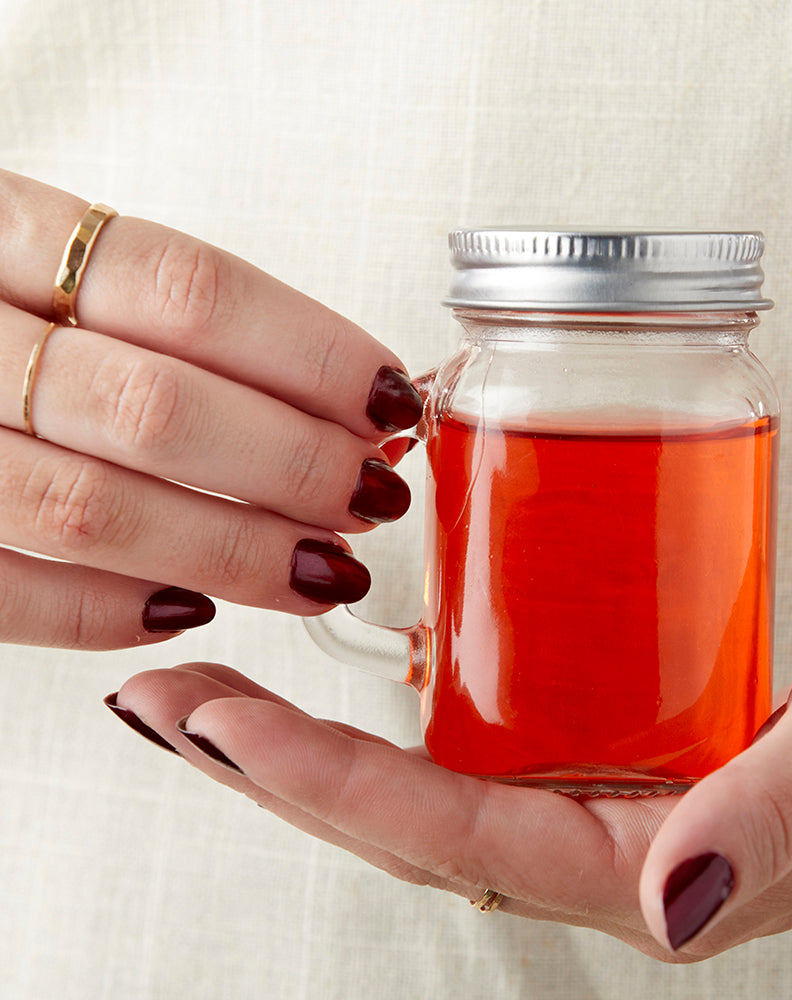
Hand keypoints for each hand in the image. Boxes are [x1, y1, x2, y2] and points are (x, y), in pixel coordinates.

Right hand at [0, 171, 420, 649]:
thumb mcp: (58, 265)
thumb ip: (176, 321)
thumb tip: (351, 400)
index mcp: (3, 234)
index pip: (189, 291)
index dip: (310, 357)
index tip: (389, 404)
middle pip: (157, 410)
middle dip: (292, 467)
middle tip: (370, 496)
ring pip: (93, 512)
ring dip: (234, 552)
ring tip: (321, 570)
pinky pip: (5, 593)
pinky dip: (108, 612)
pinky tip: (191, 607)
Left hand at [110, 561, 791, 960]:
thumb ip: (775, 816)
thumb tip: (666, 908)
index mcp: (671, 874)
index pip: (460, 837)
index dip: (328, 783)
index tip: (219, 724)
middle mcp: (628, 844)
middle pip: (416, 817)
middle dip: (279, 765)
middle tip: (167, 703)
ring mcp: (628, 792)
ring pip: (440, 780)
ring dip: (326, 738)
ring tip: (224, 690)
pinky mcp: (643, 737)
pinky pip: (500, 734)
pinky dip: (412, 708)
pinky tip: (369, 667)